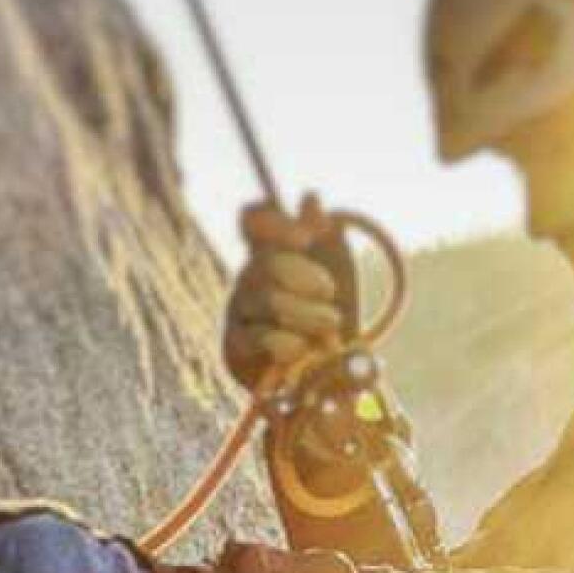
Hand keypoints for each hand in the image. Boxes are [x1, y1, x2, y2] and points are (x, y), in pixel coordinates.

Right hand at [222, 195, 353, 389]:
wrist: (327, 374)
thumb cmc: (332, 315)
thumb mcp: (339, 271)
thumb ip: (327, 234)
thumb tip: (309, 198)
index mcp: (270, 250)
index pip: (253, 219)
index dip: (274, 222)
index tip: (305, 239)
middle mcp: (248, 277)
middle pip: (265, 262)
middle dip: (305, 278)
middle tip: (329, 293)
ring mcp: (238, 312)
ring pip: (267, 301)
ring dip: (308, 315)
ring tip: (329, 326)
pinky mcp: (234, 348)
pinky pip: (261, 338)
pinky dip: (290, 344)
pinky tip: (305, 350)